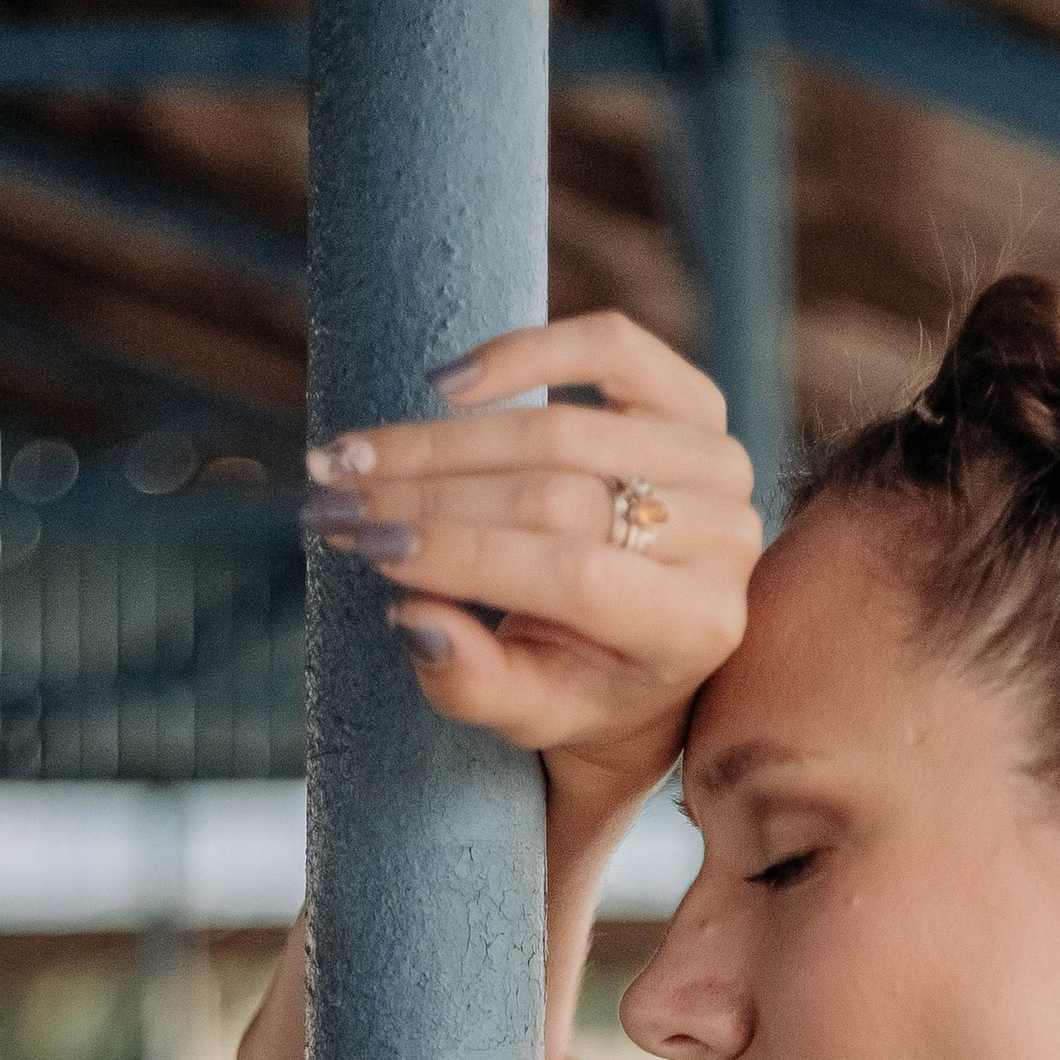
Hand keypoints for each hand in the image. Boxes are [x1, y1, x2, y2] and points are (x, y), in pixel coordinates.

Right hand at [308, 310, 762, 814]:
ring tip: (355, 456)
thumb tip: (414, 621)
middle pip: (558, 496)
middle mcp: (726, 539)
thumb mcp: (530, 711)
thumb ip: (478, 684)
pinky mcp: (696, 403)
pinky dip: (524, 352)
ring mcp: (718, 462)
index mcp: (699, 627)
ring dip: (442, 439)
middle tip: (333, 497)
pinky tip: (444, 383)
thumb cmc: (579, 684)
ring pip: (563, 430)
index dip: (463, 554)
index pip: (572, 575)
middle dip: (430, 497)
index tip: (364, 544)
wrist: (647, 646)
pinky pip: (610, 348)